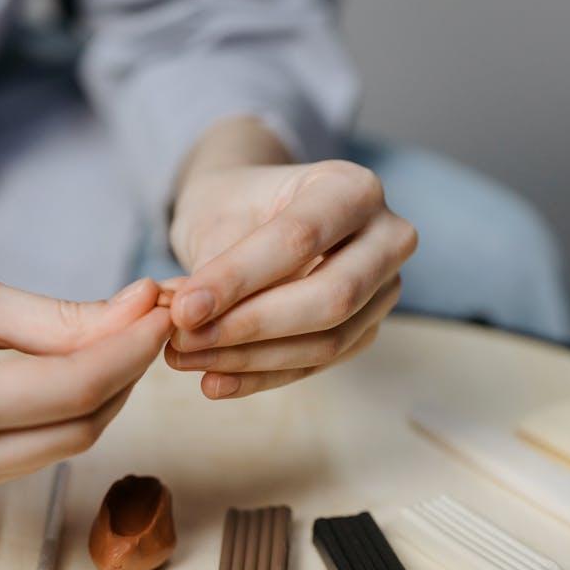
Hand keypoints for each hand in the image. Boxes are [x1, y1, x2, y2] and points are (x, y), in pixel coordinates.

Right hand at [0, 238, 170, 506]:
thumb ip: (60, 318)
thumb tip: (138, 315)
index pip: (74, 389)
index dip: (131, 349)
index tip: (162, 309)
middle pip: (77, 430)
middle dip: (124, 374)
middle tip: (147, 319)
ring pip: (57, 448)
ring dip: (98, 396)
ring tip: (116, 337)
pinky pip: (25, 454)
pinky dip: (58, 415)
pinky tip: (71, 370)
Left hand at [167, 151, 416, 398]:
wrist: (256, 217)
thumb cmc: (237, 206)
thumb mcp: (217, 216)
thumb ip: (212, 267)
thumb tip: (186, 322)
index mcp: (352, 187)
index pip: (299, 238)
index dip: (238, 279)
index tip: (182, 309)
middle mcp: (387, 236)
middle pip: (331, 296)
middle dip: (250, 326)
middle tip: (184, 341)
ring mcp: (385, 287)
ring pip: (329, 339)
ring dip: (250, 359)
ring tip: (186, 359)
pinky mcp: (368, 328)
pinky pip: (318, 363)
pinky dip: (262, 376)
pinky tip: (214, 382)